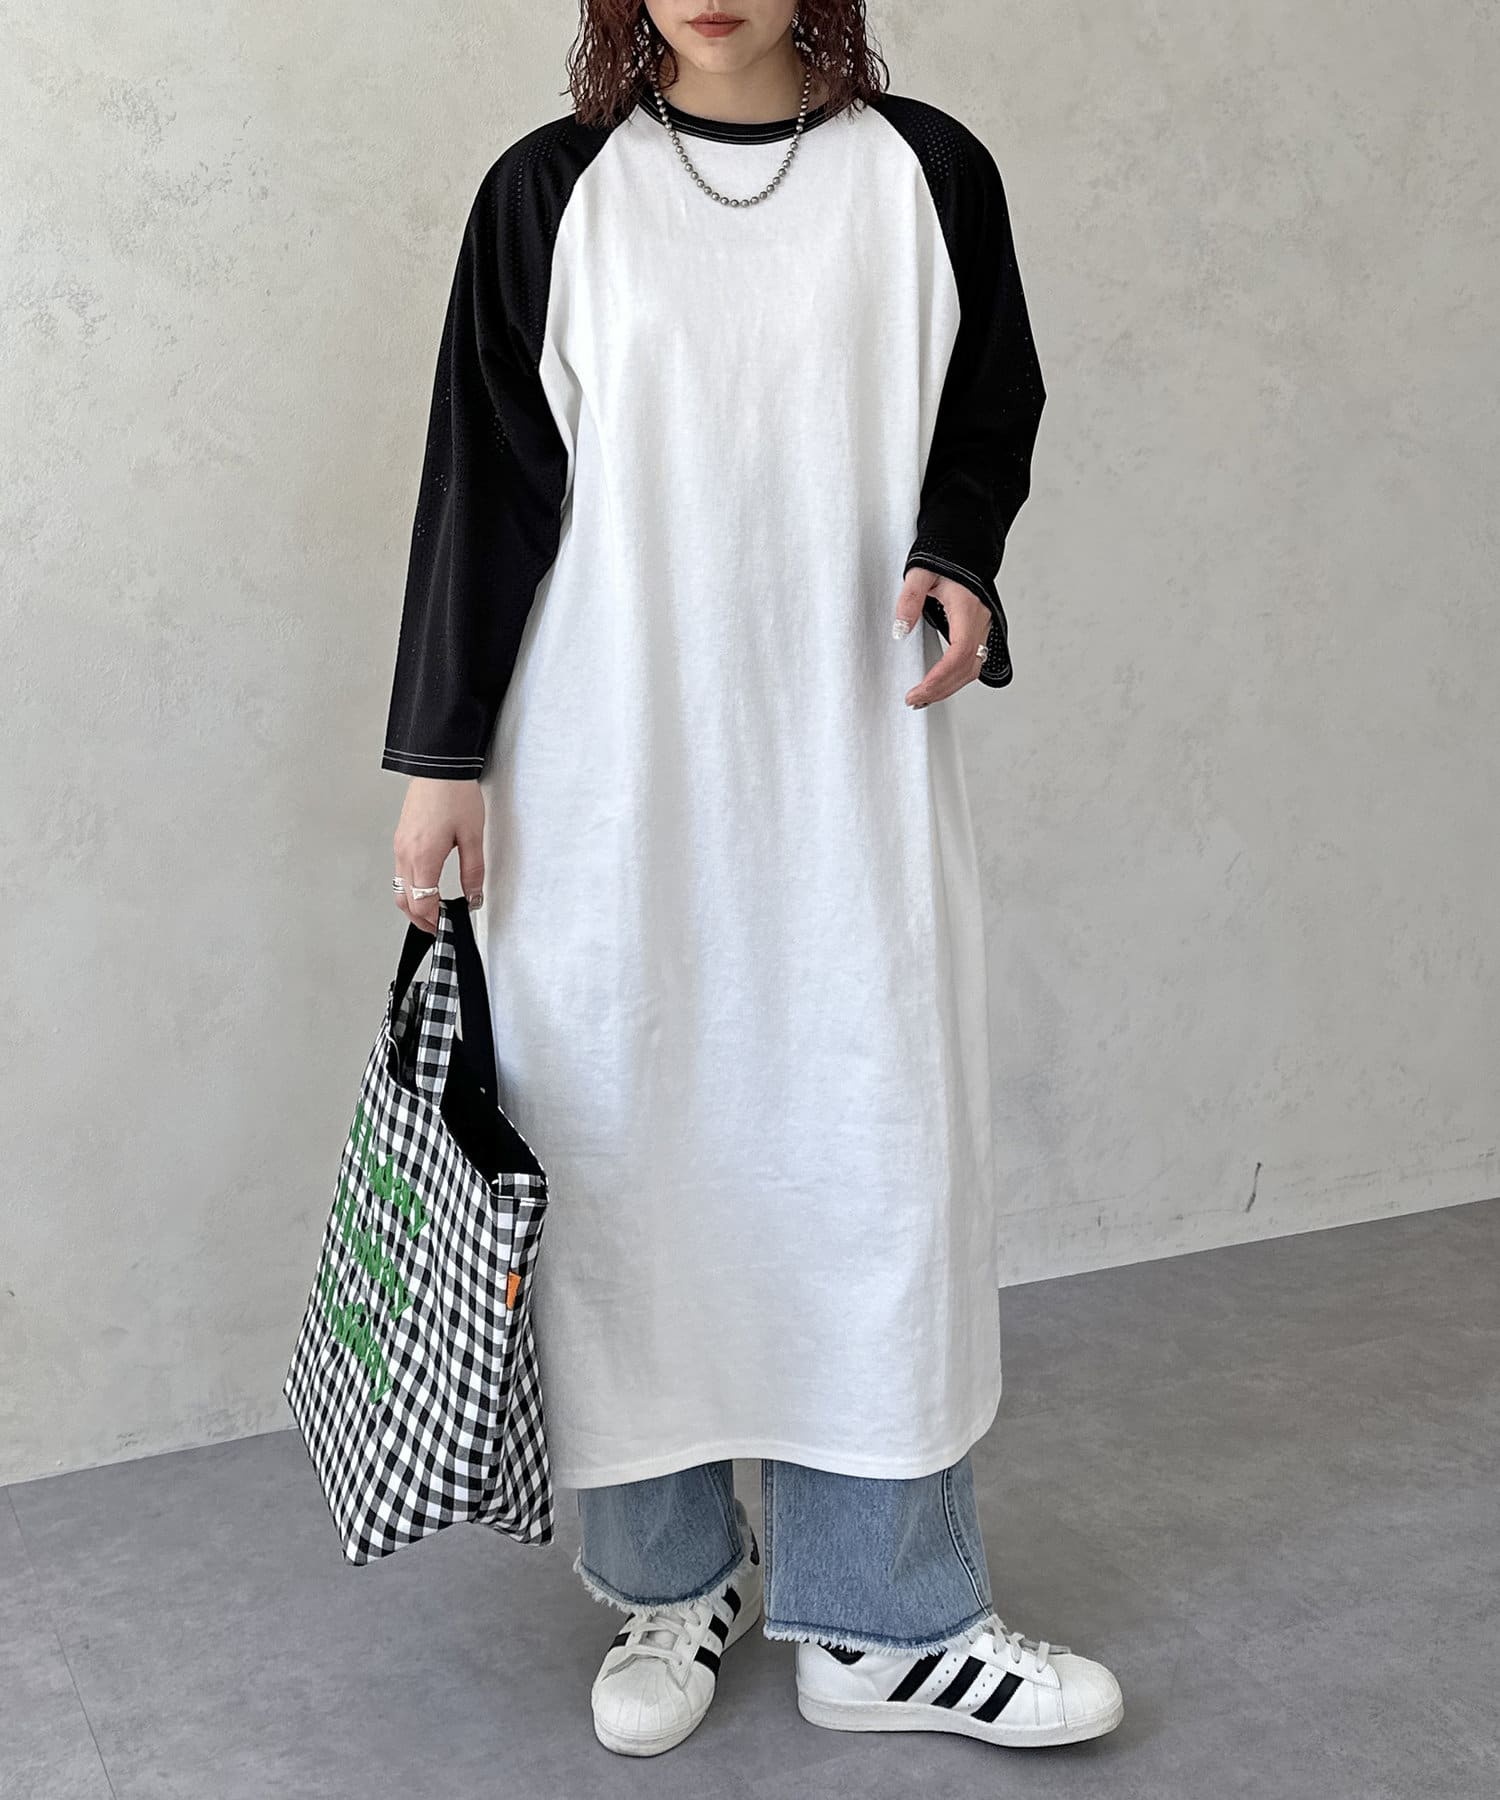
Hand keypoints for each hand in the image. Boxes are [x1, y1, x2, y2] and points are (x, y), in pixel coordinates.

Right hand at [392, 778, 484, 932]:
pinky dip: (410, 887)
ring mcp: (400, 846)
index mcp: (424, 857)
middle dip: (420, 919)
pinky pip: (399, 872)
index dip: (434, 920)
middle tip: (438, 926)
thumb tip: (474, 896)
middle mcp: (406, 854)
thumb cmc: (455, 795)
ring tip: (432, 911)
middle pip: (405, 900)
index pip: (423, 902)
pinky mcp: (400, 839)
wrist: (440, 767)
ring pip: (399, 888)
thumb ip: (473, 871)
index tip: (446, 926)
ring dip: (413, 903)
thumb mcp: (473, 836)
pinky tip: (425, 886)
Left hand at [894, 567, 990, 707]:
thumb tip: (900, 629)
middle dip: (942, 688)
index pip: (959, 652)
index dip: (940, 676)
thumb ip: (909, 599)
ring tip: (924, 697)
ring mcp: (983, 627)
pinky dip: (956, 677)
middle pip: (967, 668)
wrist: (966, 545)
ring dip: (950, 687)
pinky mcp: (979, 630)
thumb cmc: (946, 555)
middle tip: (915, 699)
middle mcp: (980, 620)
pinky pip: (973, 661)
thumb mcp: (920, 572)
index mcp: (967, 608)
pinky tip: (939, 683)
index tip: (919, 690)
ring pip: (973, 668)